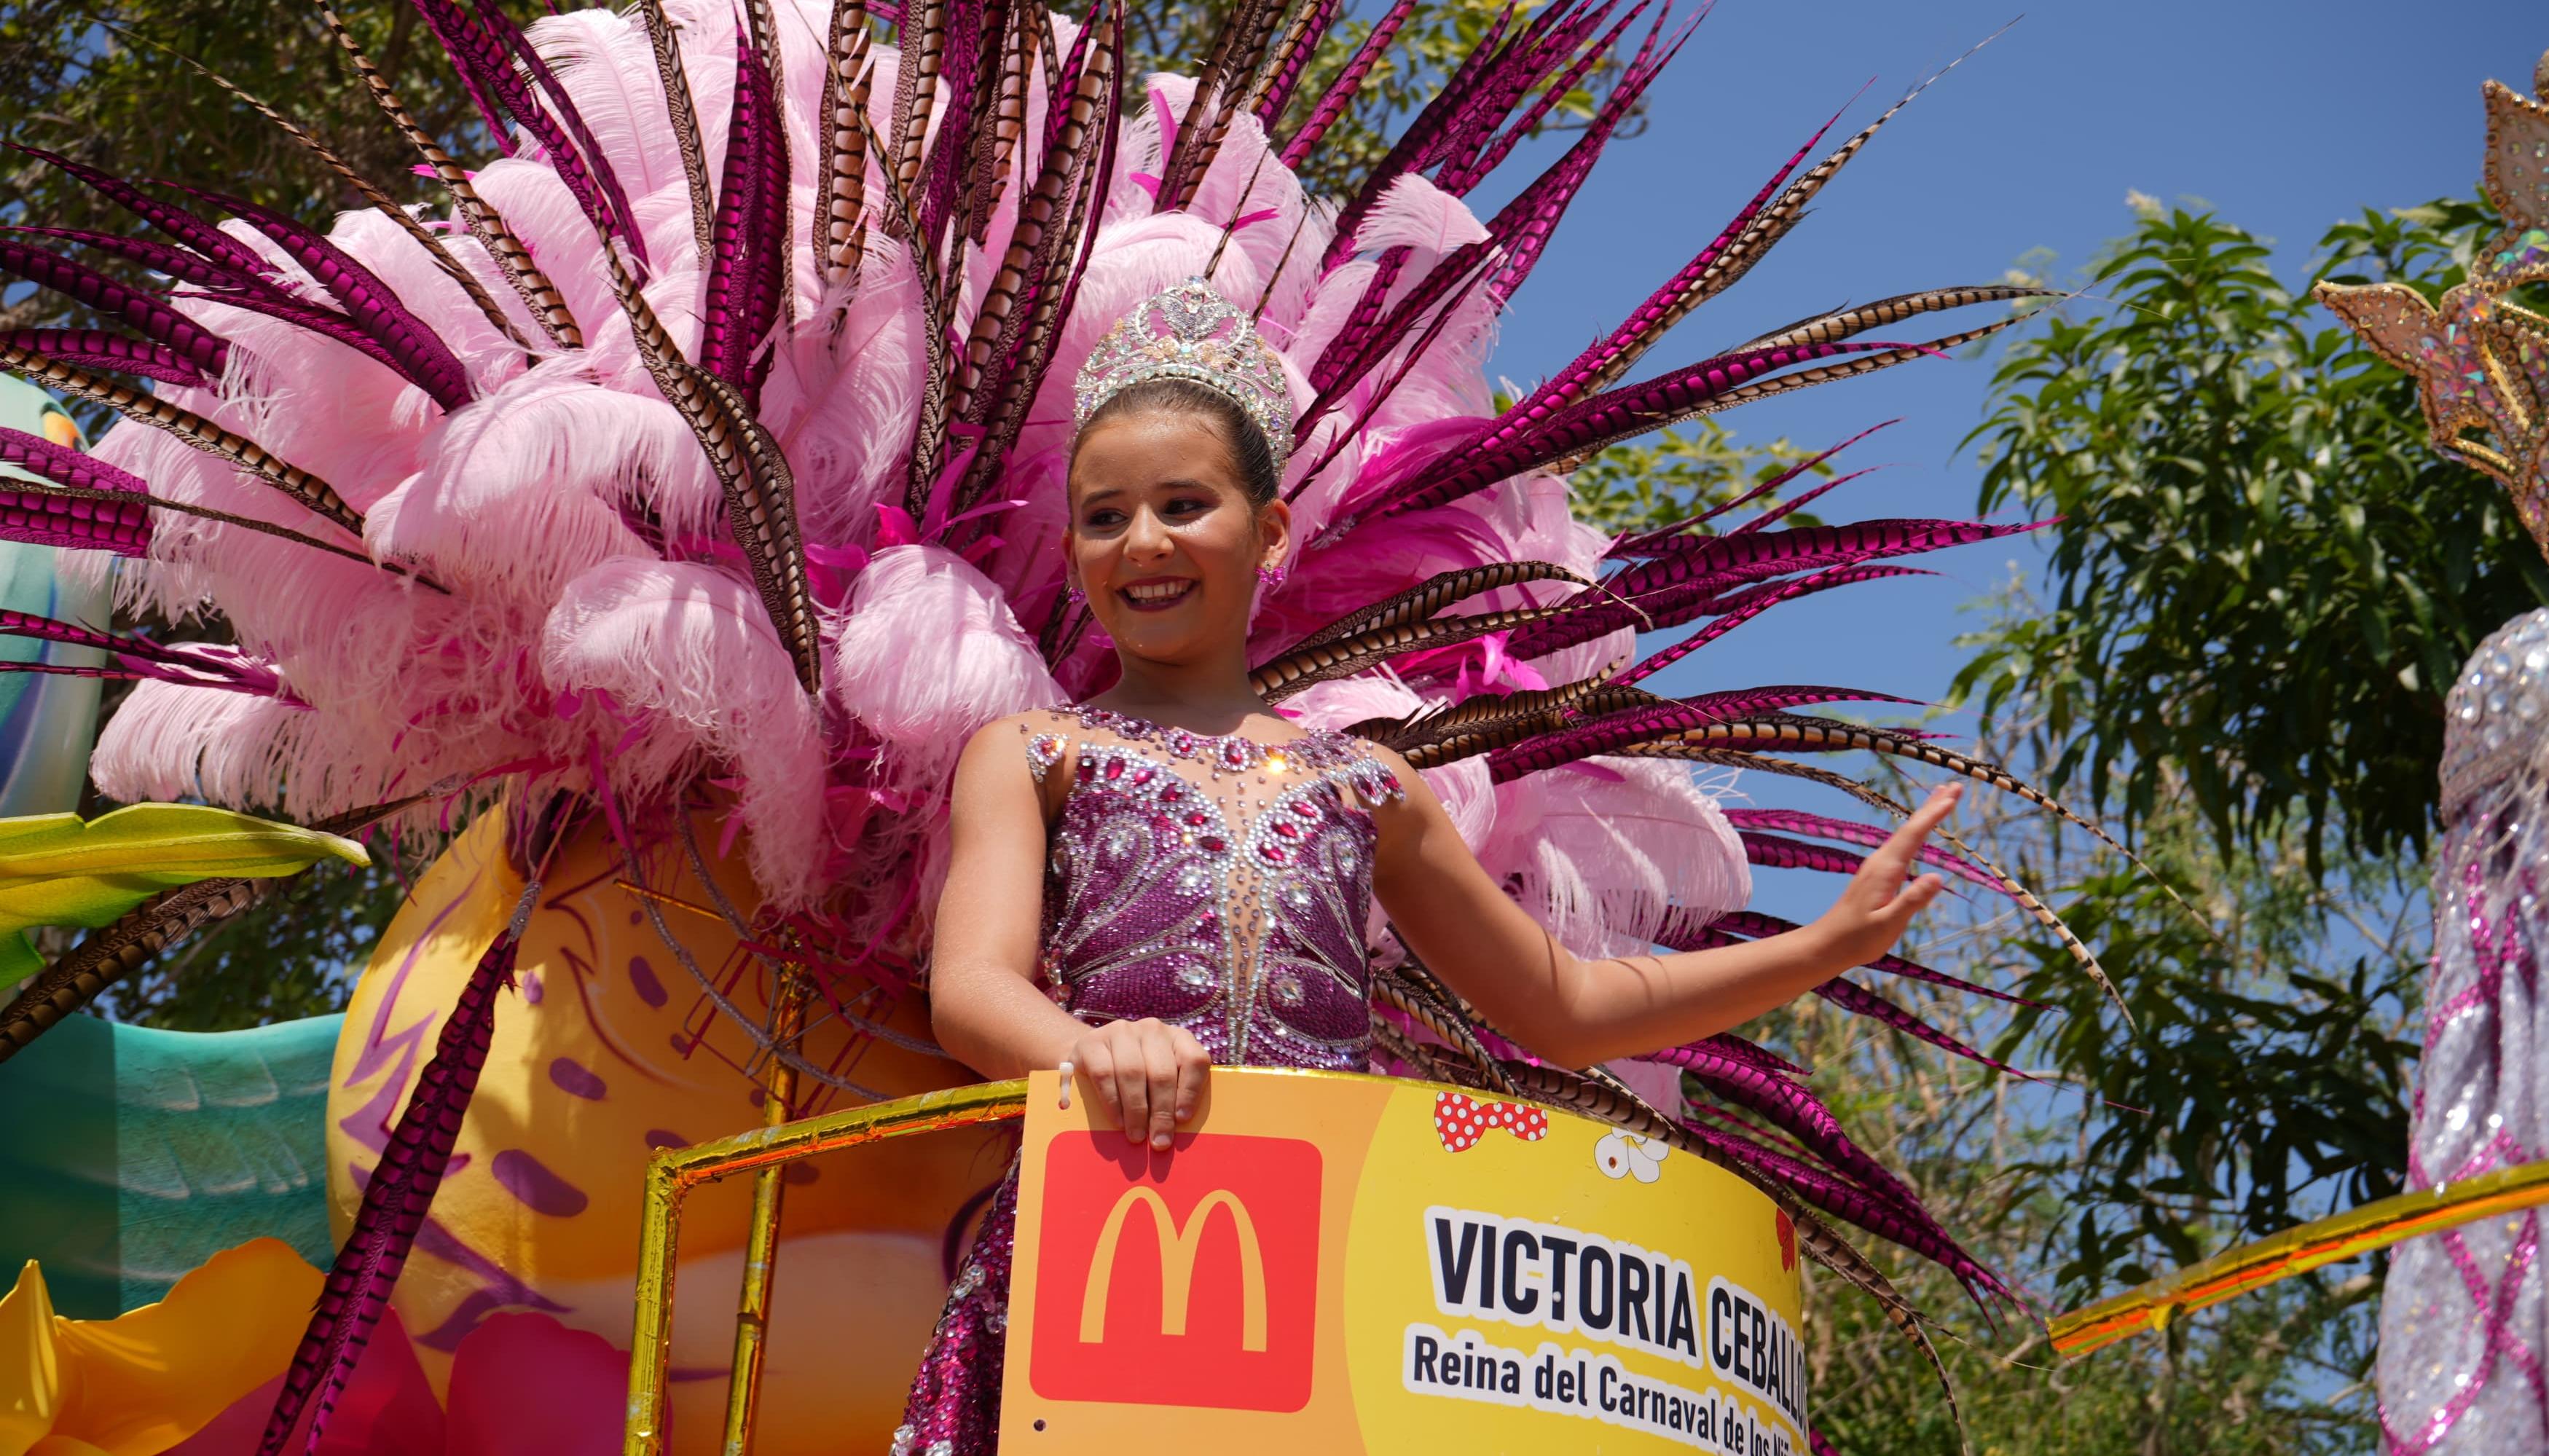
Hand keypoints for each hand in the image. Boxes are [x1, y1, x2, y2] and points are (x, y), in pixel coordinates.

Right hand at [1058, 1018, 1208, 1151]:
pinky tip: (1118, 1121)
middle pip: (1162, 1073)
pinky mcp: (1092, 1042)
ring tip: (1136, 1136)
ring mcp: (1121, 1031)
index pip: (1194, 1060)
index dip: (1190, 1091)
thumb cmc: (1138, 1077)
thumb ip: (1174, 1096)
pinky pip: (1104, 1074)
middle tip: (1159, 1141)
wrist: (1094, 1056)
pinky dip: (1112, 1102)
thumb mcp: (1161, 1080)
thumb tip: (1173, 1132)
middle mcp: (1153, 1030)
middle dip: (1161, 1112)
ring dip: (1136, 1111)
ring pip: (1133, 1073)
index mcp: (1179, 1038)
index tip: (1182, 1119)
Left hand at [1807, 783, 1960, 972]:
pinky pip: (1900, 845)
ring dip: (1924, 815)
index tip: (1953, 795)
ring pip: (1905, 834)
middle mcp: (1880, 862)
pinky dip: (1914, 832)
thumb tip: (1937, 876)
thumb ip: (1912, 901)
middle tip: (1955, 786)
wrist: (1825, 945)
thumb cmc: (1856, 938)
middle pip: (1910, 827)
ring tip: (1941, 799)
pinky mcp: (1876, 875)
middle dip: (1932, 805)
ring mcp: (1876, 867)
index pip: (1914, 835)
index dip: (1934, 814)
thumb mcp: (1888, 924)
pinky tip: (1917, 834)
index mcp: (1885, 869)